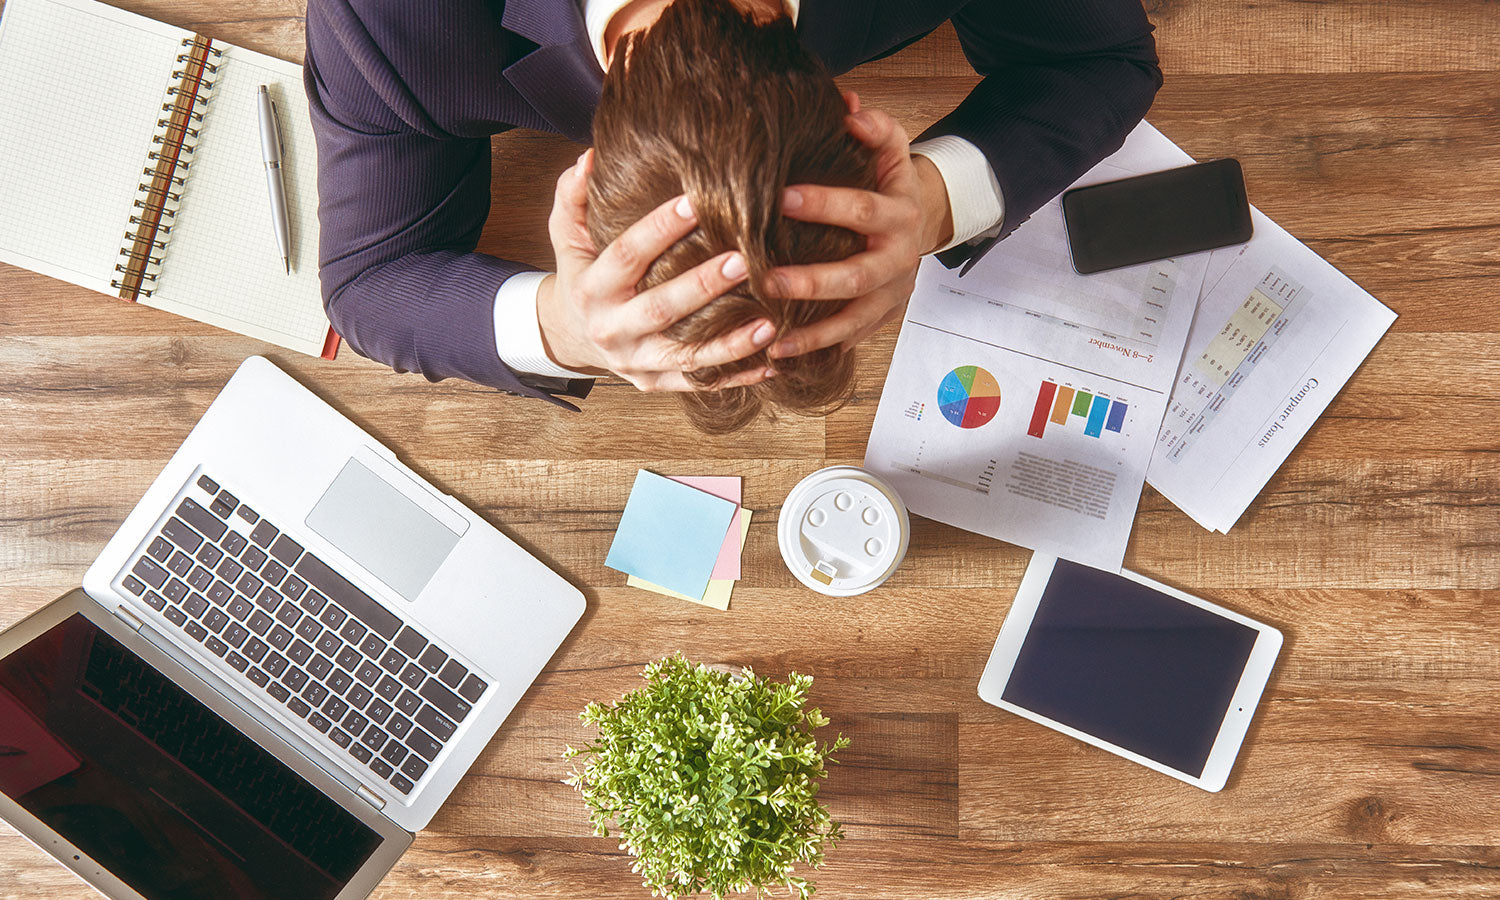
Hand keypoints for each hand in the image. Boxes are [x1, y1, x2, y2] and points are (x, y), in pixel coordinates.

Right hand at [536, 150, 778, 391]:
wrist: (570, 336)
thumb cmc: (581, 274)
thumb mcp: (566, 235)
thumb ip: (573, 196)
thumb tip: (590, 157)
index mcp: (591, 289)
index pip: (626, 255)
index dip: (658, 229)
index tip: (696, 202)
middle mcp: (611, 330)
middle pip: (660, 308)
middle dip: (702, 286)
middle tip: (743, 261)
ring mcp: (634, 362)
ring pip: (685, 356)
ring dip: (729, 343)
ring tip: (769, 323)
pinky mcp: (653, 383)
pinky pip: (698, 383)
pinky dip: (736, 377)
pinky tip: (771, 365)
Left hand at [767, 94, 952, 359]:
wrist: (920, 227)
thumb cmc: (888, 185)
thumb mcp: (891, 151)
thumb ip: (873, 127)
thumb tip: (846, 105)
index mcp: (899, 215)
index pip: (861, 210)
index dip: (824, 204)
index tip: (779, 198)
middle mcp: (898, 260)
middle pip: (855, 276)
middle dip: (811, 281)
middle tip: (765, 279)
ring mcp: (890, 297)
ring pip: (852, 320)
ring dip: (812, 334)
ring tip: (772, 340)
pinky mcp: (879, 320)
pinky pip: (847, 341)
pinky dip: (816, 352)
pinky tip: (780, 359)